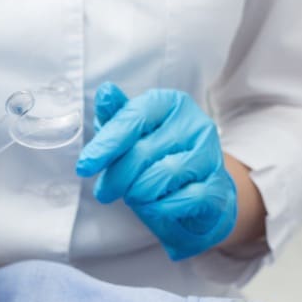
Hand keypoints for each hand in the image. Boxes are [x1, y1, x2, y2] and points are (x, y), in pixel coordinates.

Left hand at [76, 83, 237, 260]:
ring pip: (163, 175)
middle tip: (105, 192)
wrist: (199, 196)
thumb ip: (118, 117)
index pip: (134, 118)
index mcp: (171, 104)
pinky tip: (155, 207)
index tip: (84, 167)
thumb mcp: (133, 137)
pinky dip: (160, 209)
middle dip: (116, 177)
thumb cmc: (158, 160)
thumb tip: (106, 92)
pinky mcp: (217, 187)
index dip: (106, 144)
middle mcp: (196, 124)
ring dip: (138, 193)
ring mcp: (211, 155)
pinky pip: (182, 200)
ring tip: (133, 196)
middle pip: (143, 152)